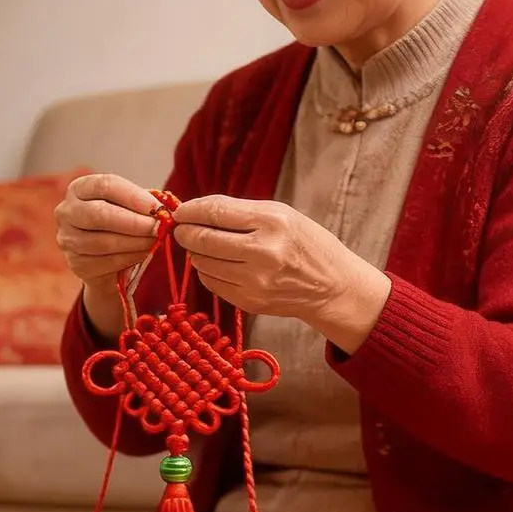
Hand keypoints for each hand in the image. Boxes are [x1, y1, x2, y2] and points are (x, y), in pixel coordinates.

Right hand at [55, 173, 166, 337]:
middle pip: (98, 214)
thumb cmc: (120, 222)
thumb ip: (143, 203)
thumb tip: (163, 210)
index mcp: (79, 188)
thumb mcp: (129, 206)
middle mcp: (66, 211)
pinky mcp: (75, 263)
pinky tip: (144, 253)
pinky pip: (106, 262)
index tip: (157, 207)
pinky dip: (130, 258)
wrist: (105, 257)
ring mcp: (67, 239)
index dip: (133, 196)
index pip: (105, 185)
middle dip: (134, 222)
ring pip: (103, 242)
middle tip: (159, 227)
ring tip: (155, 240)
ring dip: (135, 242)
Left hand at [170, 195, 391, 352]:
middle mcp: (263, 252)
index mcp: (273, 222)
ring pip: (202, 263)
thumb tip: (194, 210)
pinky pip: (211, 283)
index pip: (216, 213)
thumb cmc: (304, 243)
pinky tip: (218, 264)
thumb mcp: (281, 215)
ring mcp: (255, 280)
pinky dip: (207, 271)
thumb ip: (238, 211)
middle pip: (203, 240)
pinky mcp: (249, 301)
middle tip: (182, 229)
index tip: (180, 212)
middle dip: (185, 233)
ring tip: (204, 246)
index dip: (190, 211)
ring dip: (196, 253)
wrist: (332, 285)